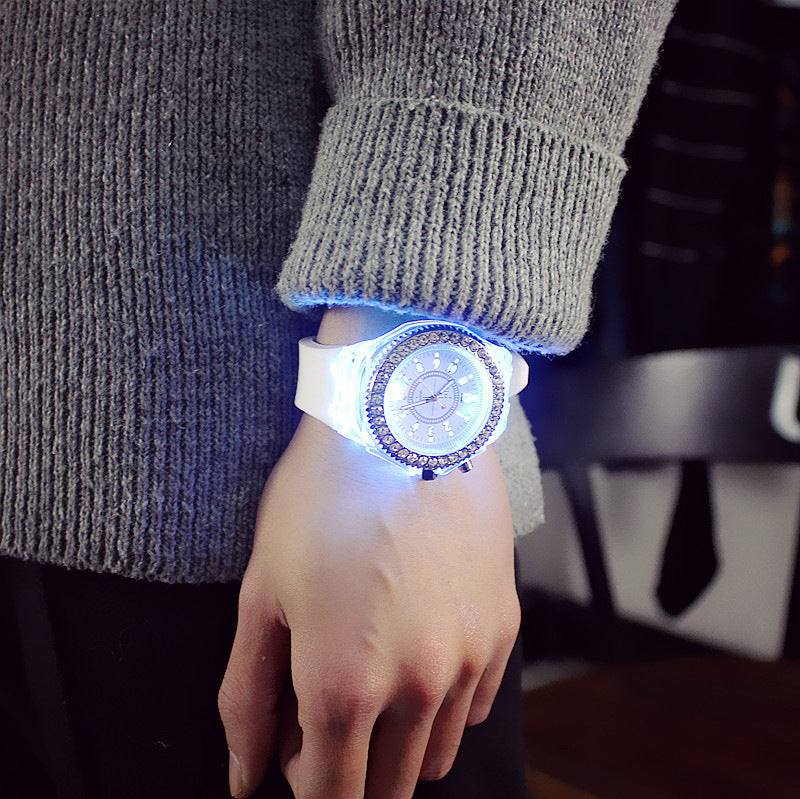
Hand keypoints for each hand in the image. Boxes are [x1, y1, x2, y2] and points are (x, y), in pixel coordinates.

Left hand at [217, 414, 518, 797]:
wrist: (402, 422)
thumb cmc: (320, 500)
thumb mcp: (262, 593)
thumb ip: (247, 698)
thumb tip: (247, 778)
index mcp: (344, 686)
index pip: (330, 797)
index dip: (302, 786)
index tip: (292, 750)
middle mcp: (419, 688)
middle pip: (385, 790)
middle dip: (347, 774)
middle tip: (322, 716)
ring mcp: (470, 659)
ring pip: (435, 757)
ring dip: (397, 746)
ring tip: (372, 681)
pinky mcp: (502, 627)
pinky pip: (476, 707)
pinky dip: (442, 707)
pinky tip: (417, 653)